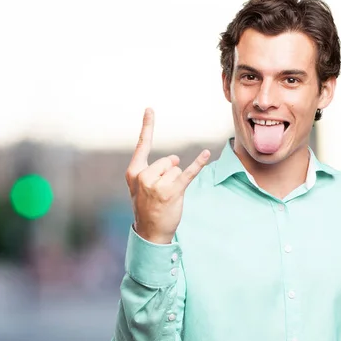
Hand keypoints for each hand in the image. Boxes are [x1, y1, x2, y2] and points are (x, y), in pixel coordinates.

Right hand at [125, 108, 209, 243]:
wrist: (150, 231)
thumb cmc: (147, 207)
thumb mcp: (141, 187)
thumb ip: (154, 169)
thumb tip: (175, 159)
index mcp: (134, 173)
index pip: (142, 145)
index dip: (148, 126)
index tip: (150, 109)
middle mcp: (144, 177)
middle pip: (168, 160)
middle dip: (170, 173)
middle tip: (162, 192)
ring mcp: (158, 185)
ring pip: (178, 169)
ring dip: (177, 181)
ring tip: (168, 197)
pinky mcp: (173, 191)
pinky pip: (188, 173)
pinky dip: (198, 163)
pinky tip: (206, 154)